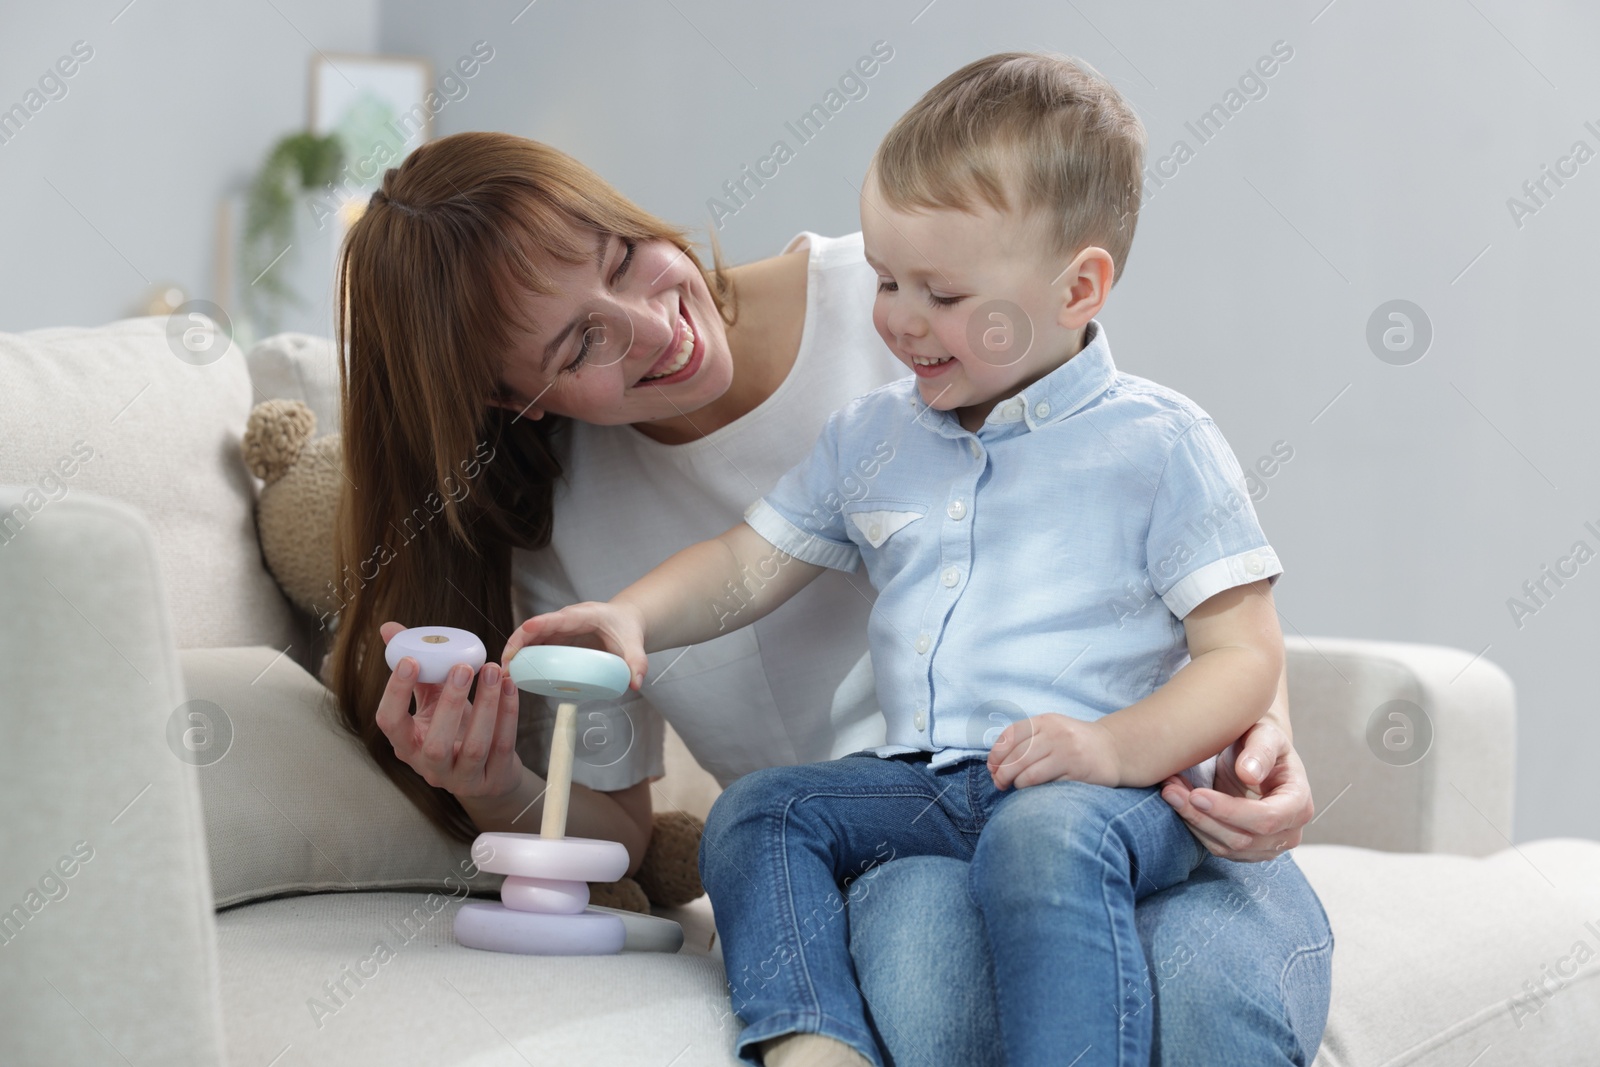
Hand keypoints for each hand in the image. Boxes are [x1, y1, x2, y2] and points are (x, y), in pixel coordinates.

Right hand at [373, 621, 523, 799]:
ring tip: (493, 671)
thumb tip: (390, 629)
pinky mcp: (493, 779)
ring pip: (474, 747)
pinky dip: (508, 714)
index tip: (411, 660)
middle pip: (435, 745)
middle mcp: (430, 767)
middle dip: (450, 702)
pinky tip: (510, 686)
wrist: (488, 772)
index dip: (396, 693)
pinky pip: (502, 746)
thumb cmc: (455, 730)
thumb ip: (417, 669)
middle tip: (462, 666)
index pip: (389, 723)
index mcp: (407, 744)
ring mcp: (463, 778)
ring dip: (486, 706)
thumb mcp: (432, 702)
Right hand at [501, 601, 650, 690]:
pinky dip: (523, 657)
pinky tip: (516, 674)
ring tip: (506, 673)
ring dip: (516, 652)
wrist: (623, 621)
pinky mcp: (555, 638)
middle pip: (537, 627)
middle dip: (519, 642)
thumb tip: (634, 684)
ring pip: (531, 636)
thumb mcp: (635, 644)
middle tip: (507, 664)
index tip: (528, 628)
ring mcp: (558, 628)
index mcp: (585, 615)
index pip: (562, 618)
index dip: (544, 623)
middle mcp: (567, 619)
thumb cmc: (626, 628)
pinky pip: (535, 645)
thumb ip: (637, 663)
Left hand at [987, 713, 1119, 789]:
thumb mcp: (1051, 729)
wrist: (1113, 749)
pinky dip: (1032, 790)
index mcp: (1046, 721)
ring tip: (1014, 787)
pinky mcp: (1078, 773)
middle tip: (999, 783)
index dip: (996, 754)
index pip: (1011, 735)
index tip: (991, 767)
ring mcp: (1068, 754)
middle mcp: (1056, 734)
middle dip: (1002, 774)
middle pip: (1017, 757)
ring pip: (1029, 773)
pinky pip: (1046, 785)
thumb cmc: (1073, 742)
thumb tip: (994, 763)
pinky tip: (1031, 791)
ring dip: (1016, 784)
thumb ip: (1026, 739)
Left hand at [1160, 718, 1314, 860]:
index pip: (1267, 819)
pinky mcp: (1247, 850)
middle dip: (1203, 817)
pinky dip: (1194, 826)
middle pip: (1243, 839)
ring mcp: (1268, 846)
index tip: (1197, 795)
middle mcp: (1289, 832)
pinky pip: (1217, 847)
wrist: (1255, 755)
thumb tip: (1249, 775)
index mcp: (1299, 803)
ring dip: (1193, 822)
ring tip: (1170, 791)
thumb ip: (1261, 750)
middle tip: (1171, 791)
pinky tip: (1178, 802)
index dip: (1230, 811)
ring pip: (1226, 848)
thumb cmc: (1262, 742)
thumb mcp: (1265, 734)